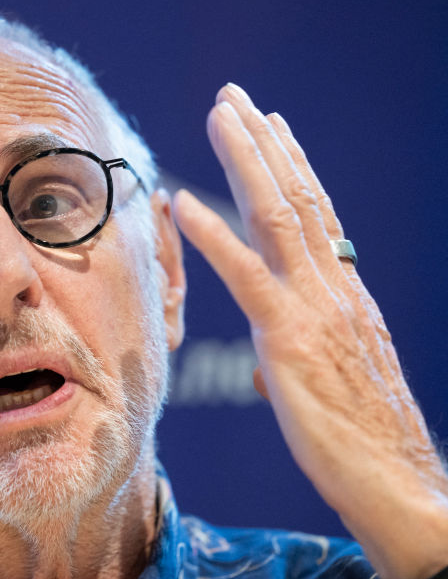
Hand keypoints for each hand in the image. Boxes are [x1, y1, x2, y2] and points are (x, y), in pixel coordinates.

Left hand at [172, 84, 447, 578]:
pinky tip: (183, 202)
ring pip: (277, 216)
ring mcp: (315, 308)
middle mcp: (334, 288)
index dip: (293, 167)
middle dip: (262, 142)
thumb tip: (271, 353)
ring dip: (244, 159)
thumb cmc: (360, 440)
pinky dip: (213, 234)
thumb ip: (300, 352)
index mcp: (346, 294)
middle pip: (297, 197)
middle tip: (234, 97)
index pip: (318, 215)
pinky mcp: (290, 337)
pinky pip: (247, 275)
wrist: (395, 481)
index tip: (273, 127)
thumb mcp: (330, 380)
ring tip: (219, 114)